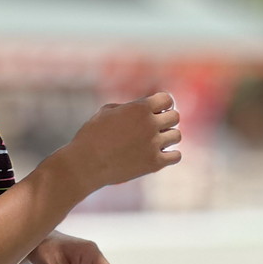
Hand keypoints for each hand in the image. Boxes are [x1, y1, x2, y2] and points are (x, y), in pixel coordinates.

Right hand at [66, 91, 181, 192]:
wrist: (86, 163)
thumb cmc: (92, 135)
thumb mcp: (107, 111)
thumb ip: (129, 107)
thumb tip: (143, 108)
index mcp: (140, 108)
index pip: (167, 99)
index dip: (162, 104)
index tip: (155, 111)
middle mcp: (150, 124)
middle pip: (175, 117)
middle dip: (165, 120)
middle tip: (154, 127)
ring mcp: (153, 144)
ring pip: (176, 136)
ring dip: (167, 137)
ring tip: (154, 141)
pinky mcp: (154, 164)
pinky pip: (176, 156)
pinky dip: (170, 155)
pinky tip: (158, 154)